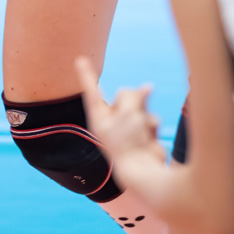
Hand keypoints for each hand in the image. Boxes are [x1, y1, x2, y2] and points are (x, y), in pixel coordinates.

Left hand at [76, 56, 166, 179]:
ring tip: (142, 132)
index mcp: (99, 118)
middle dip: (134, 98)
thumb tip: (147, 87)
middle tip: (138, 107)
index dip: (86, 75)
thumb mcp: (127, 113)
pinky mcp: (145, 134)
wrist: (144, 174)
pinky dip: (153, 126)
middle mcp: (112, 122)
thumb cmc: (129, 144)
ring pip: (141, 105)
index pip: (92, 91)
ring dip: (145, 115)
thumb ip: (133, 95)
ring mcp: (129, 128)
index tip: (80, 59)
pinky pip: (151, 118)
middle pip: (125, 94)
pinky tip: (150, 140)